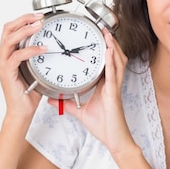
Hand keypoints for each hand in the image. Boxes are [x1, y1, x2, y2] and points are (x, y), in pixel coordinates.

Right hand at [0, 13, 45, 119]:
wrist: (22, 110)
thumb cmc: (29, 91)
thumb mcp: (36, 68)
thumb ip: (38, 55)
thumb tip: (52, 43)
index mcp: (8, 53)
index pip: (11, 29)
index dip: (23, 19)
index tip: (39, 14)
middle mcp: (2, 56)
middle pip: (8, 28)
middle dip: (24, 19)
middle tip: (39, 16)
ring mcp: (3, 63)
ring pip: (10, 39)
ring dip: (25, 29)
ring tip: (39, 25)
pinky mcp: (7, 72)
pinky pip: (17, 56)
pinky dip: (30, 50)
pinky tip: (42, 48)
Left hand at [48, 30, 133, 154]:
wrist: (113, 139)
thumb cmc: (103, 126)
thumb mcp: (80, 111)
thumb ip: (67, 103)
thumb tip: (52, 98)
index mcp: (105, 85)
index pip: (106, 63)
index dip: (104, 49)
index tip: (97, 38)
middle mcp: (112, 83)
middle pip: (115, 58)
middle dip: (111, 43)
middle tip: (103, 29)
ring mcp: (115, 87)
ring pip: (117, 62)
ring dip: (113, 47)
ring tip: (107, 35)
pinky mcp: (114, 93)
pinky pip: (113, 74)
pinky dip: (111, 61)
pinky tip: (108, 52)